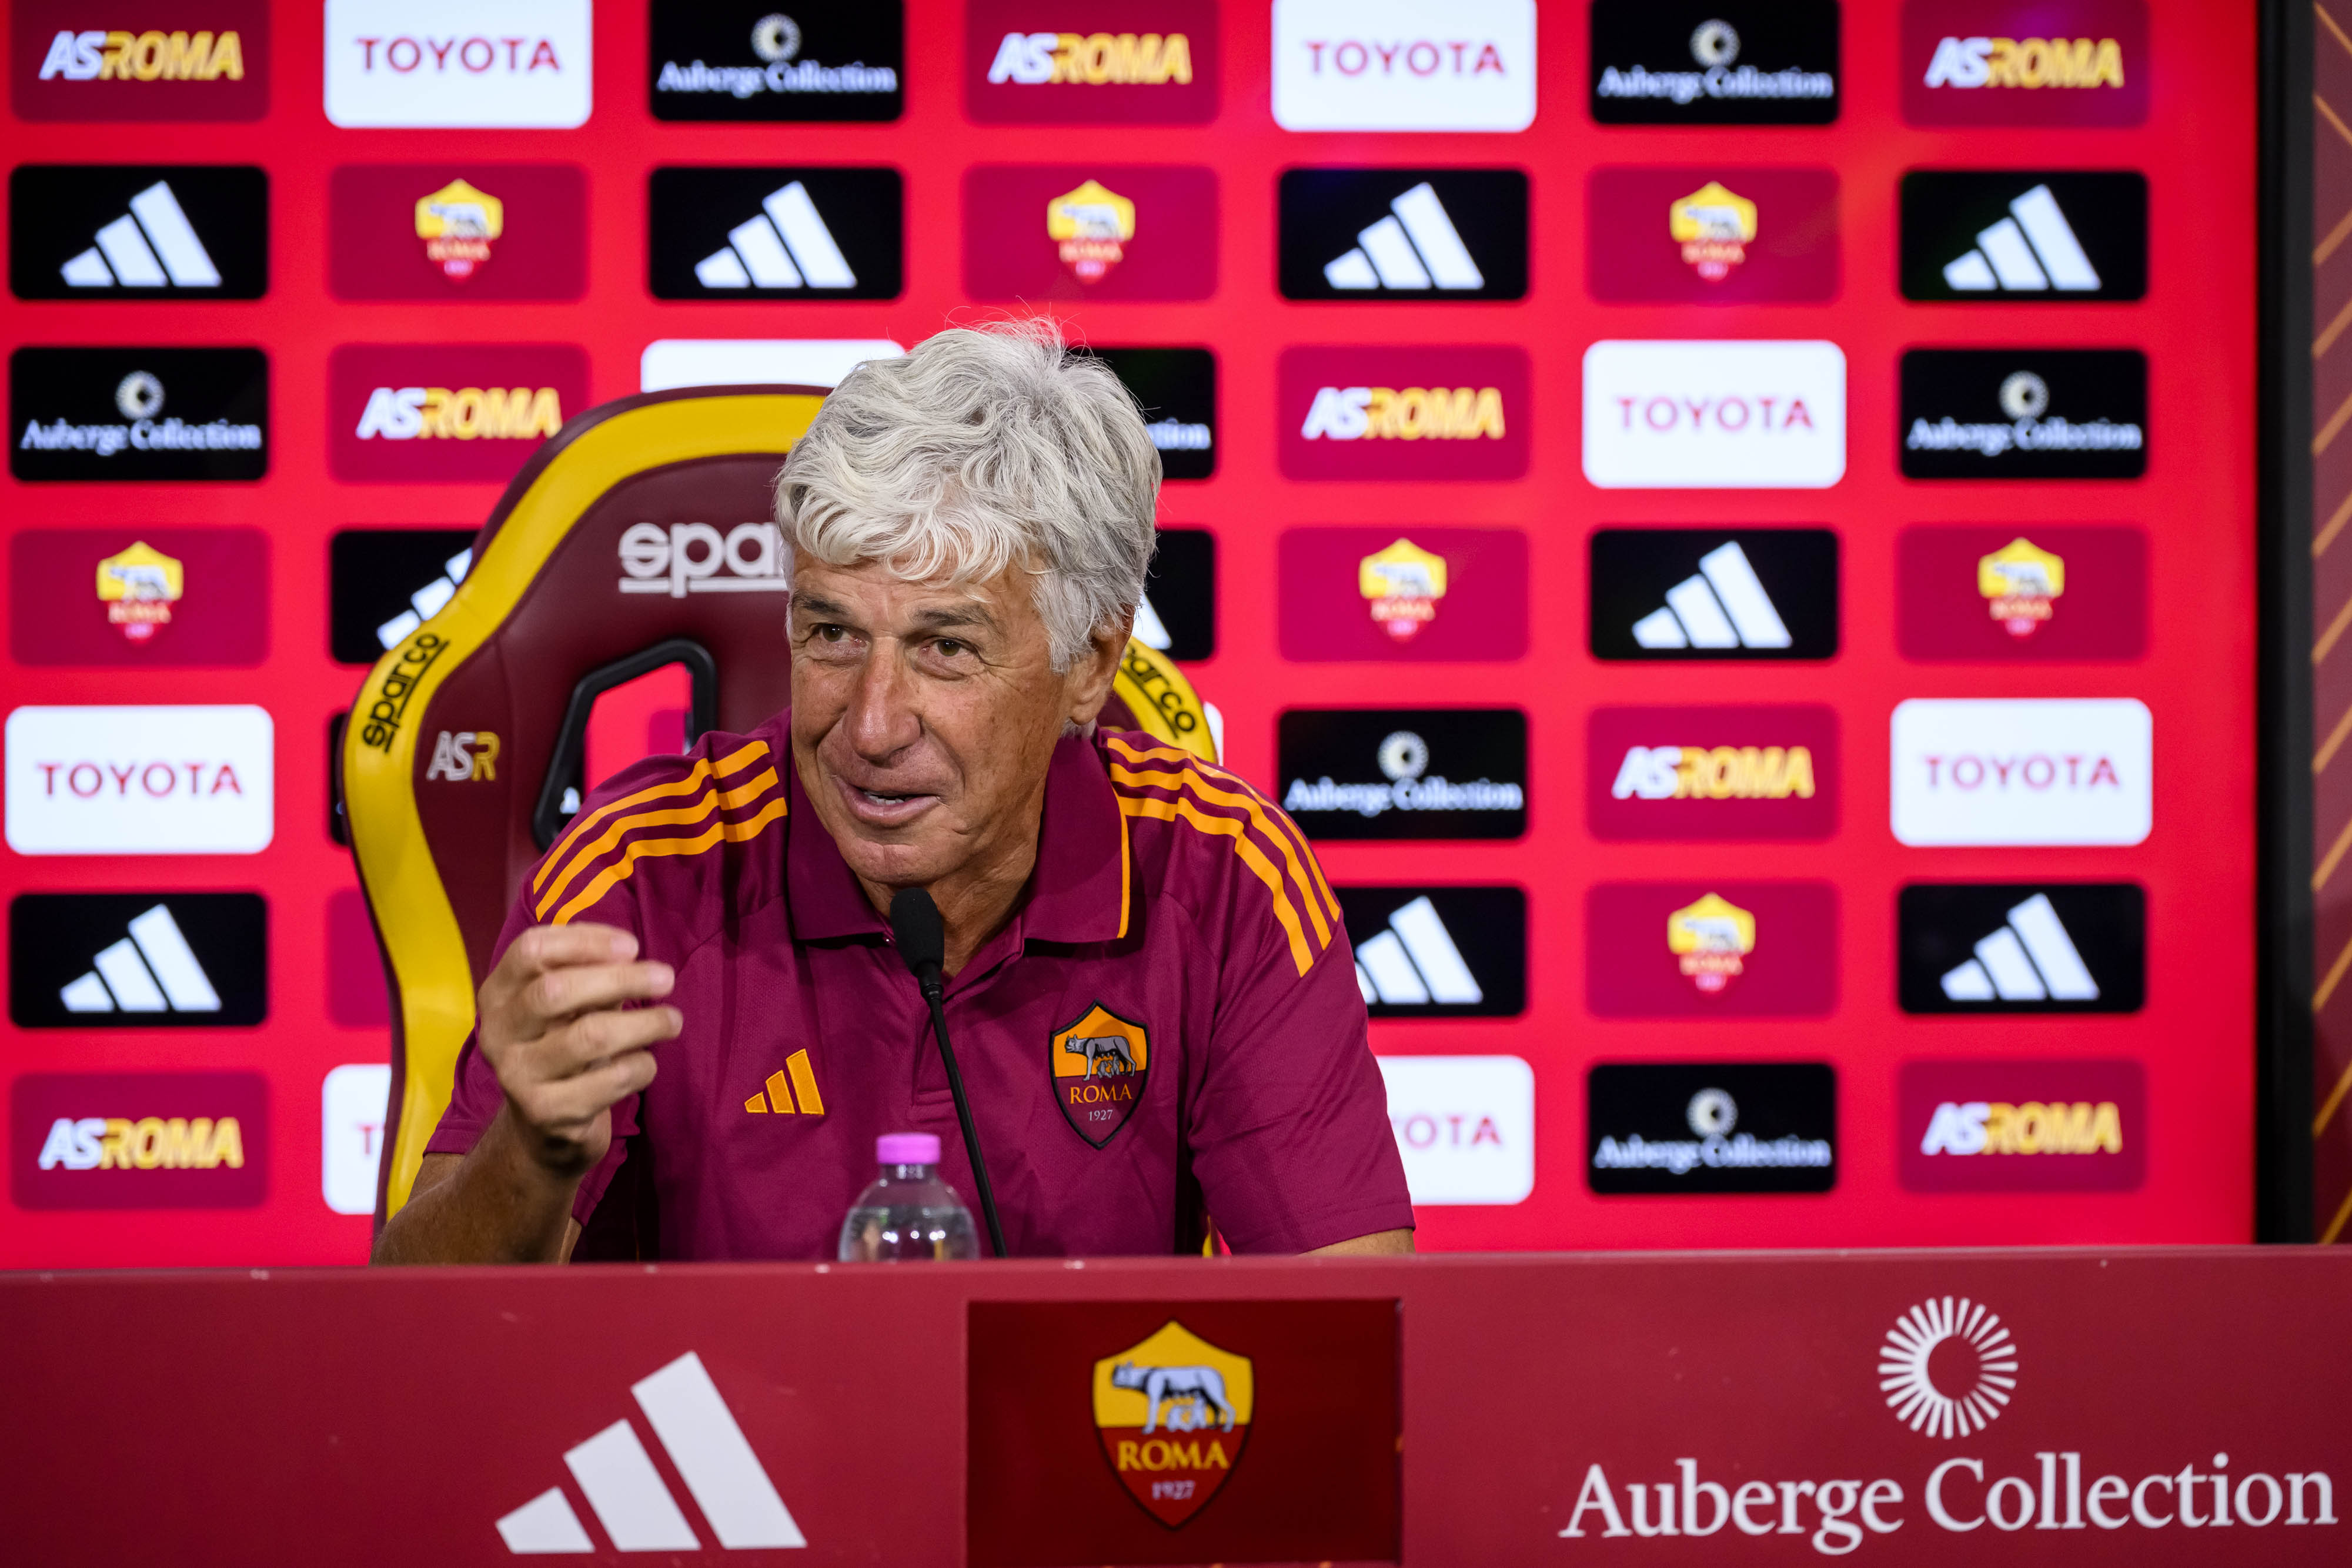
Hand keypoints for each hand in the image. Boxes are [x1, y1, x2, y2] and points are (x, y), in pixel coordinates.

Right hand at [476, 923, 680, 1177]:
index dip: (584, 940)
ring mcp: (517, 1075)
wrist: (543, 1127)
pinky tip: (647, 1062)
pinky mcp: (546, 1113)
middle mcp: (497, 1033)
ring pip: (589, 1036)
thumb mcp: (569, 1003)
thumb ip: (589, 971)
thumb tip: (628, 953)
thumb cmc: (563, 1045)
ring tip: (672, 1020)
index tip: (632, 946)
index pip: (531, 949)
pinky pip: (609, 1080)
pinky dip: (640, 1066)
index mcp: (498, 994)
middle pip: (555, 991)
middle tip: (666, 978)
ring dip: (643, 1024)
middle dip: (621, 979)